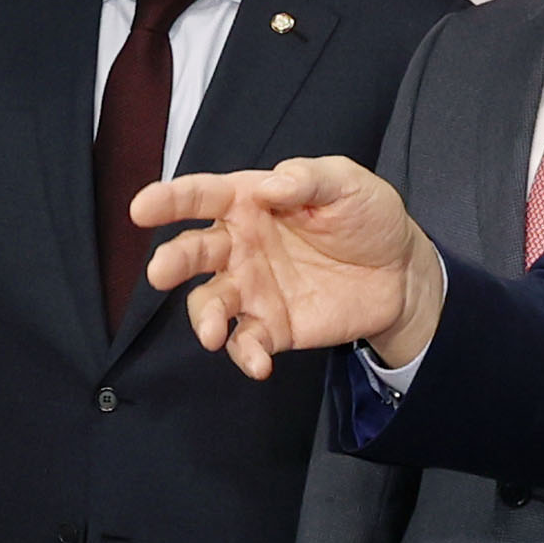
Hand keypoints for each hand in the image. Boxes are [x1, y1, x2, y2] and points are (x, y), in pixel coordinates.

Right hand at [133, 157, 448, 376]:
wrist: (401, 271)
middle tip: (160, 271)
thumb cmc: (367, 216)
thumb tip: (269, 186)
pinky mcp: (271, 327)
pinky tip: (258, 363)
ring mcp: (252, 289)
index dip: (169, 200)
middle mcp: (240, 246)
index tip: (141, 208)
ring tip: (210, 334)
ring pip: (209, 303)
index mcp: (249, 202)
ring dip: (202, 319)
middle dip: (172, 261)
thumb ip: (307, 179)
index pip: (201, 197)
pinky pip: (244, 342)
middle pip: (193, 253)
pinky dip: (243, 355)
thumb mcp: (346, 183)